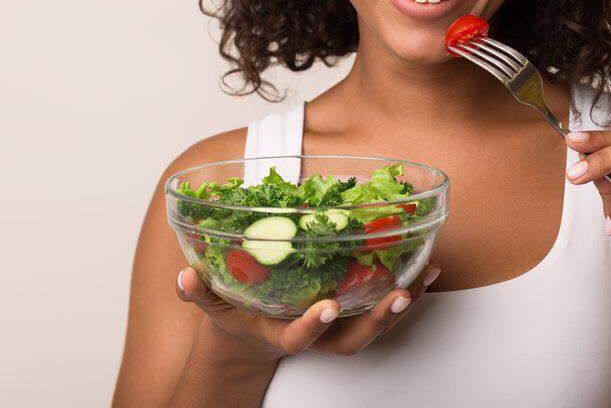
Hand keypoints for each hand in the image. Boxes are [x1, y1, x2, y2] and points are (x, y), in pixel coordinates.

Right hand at [175, 262, 440, 364]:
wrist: (250, 341)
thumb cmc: (233, 318)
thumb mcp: (211, 306)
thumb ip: (197, 293)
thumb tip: (183, 277)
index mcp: (279, 334)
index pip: (298, 337)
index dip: (313, 326)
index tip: (327, 308)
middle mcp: (314, 336)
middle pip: (351, 341)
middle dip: (376, 322)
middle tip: (398, 296)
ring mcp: (335, 330)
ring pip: (373, 327)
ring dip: (401, 304)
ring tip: (425, 276)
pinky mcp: (350, 317)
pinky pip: (380, 308)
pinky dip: (406, 292)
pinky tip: (427, 270)